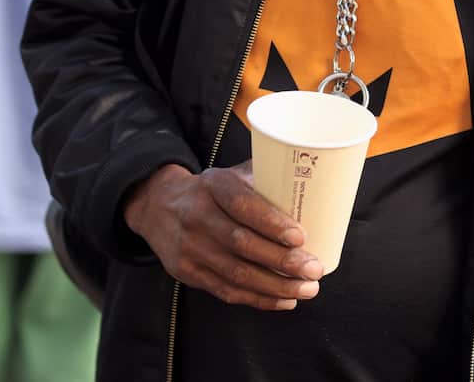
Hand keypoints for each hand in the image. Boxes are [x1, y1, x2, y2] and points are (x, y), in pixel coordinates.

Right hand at [123, 162, 323, 309]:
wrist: (159, 207)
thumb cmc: (211, 190)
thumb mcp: (230, 174)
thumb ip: (265, 177)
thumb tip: (314, 181)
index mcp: (212, 186)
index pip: (241, 205)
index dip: (271, 222)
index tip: (301, 236)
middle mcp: (197, 216)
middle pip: (242, 244)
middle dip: (282, 261)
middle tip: (314, 269)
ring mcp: (190, 248)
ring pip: (236, 273)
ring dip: (276, 286)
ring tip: (308, 288)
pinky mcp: (188, 273)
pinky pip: (227, 291)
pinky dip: (259, 298)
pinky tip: (285, 299)